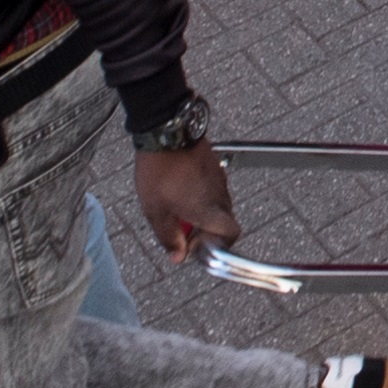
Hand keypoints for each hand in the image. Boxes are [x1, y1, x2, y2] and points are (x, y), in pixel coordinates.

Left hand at [137, 143, 241, 260]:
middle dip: (202, 229)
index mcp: (209, 211)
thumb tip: (177, 255)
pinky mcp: (213, 165)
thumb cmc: (161, 170)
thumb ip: (168, 236)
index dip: (215, 245)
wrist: (168, 132)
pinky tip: (177, 189)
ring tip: (175, 207)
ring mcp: (219, 178)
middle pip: (223, 221)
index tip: (193, 244)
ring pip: (216, 204)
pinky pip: (211, 188)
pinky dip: (198, 195)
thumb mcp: (155, 211)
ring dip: (200, 211)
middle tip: (180, 227)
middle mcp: (220, 195)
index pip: (231, 234)